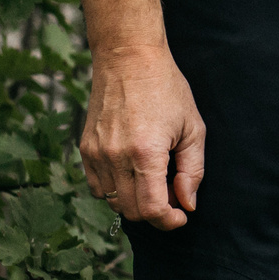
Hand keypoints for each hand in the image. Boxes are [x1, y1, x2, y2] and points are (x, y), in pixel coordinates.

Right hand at [80, 43, 205, 229]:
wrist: (129, 58)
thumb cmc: (167, 89)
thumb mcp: (193, 127)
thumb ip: (192, 170)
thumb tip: (187, 204)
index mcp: (145, 152)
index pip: (151, 209)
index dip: (168, 221)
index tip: (181, 216)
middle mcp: (115, 157)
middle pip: (131, 211)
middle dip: (155, 213)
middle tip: (172, 196)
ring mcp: (96, 154)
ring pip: (112, 201)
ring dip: (134, 201)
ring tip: (153, 179)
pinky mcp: (85, 149)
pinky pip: (97, 186)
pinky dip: (115, 189)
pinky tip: (132, 171)